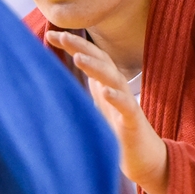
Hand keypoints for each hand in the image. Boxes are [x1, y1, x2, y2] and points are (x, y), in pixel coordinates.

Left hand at [46, 30, 169, 193]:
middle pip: (101, 61)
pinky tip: (105, 92)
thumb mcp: (93, 105)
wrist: (143, 157)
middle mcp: (116, 88)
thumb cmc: (116, 130)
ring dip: (96, 67)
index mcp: (105, 82)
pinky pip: (127, 108)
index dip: (73, 44)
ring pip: (113, 79)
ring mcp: (126, 104)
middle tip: (62, 36)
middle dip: (81, 46)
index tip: (51, 36)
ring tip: (79, 58)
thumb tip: (52, 79)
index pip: (90, 57)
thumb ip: (79, 89)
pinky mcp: (133, 122)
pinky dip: (117, 98)